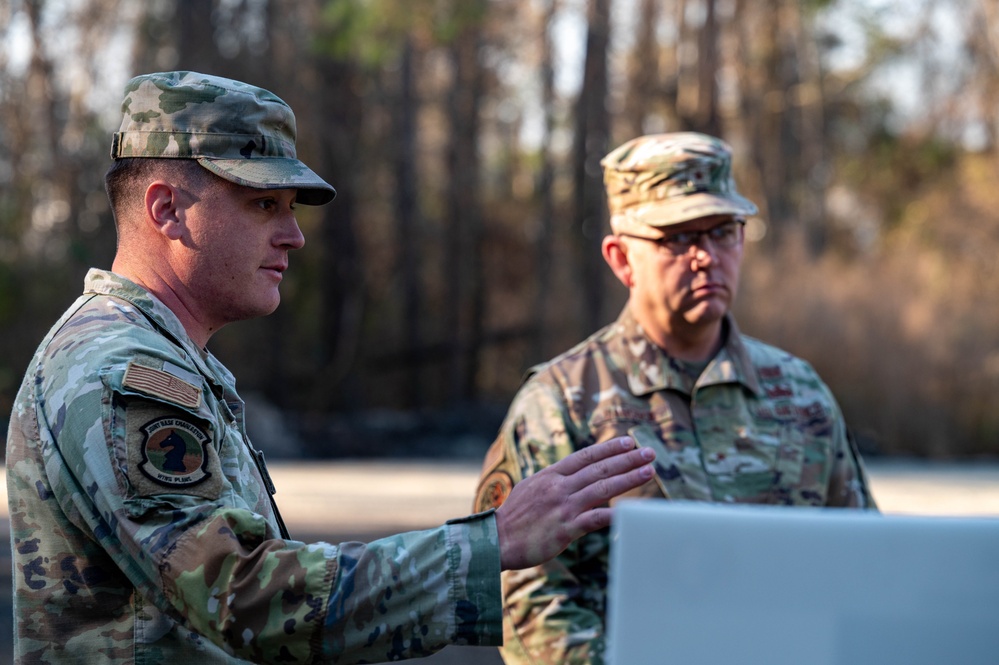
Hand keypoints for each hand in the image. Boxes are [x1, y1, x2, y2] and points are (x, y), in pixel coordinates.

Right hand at [494, 437, 654, 569]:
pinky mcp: (566, 528)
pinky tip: (633, 510)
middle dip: (627, 459)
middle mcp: (559, 487)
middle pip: (600, 468)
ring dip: (629, 478)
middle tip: (650, 452)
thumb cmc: (514, 517)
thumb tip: (573, 475)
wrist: (496, 540)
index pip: (586, 456)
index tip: (628, 441)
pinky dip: (616, 513)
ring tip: (649, 471)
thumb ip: (554, 480)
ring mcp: (563, 507)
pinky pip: (596, 518)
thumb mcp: (531, 488)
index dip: (609, 448)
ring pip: (603, 488)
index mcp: (551, 475)